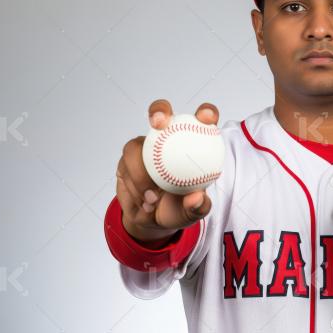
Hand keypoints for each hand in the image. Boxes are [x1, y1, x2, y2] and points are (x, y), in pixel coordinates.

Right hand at [116, 99, 219, 246]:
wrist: (153, 221)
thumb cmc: (179, 208)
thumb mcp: (192, 213)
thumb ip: (198, 206)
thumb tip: (197, 198)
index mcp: (192, 143)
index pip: (202, 119)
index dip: (206, 112)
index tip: (207, 119)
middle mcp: (166, 139)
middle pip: (161, 112)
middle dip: (159, 111)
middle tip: (158, 124)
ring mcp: (144, 147)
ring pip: (135, 148)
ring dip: (141, 174)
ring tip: (152, 199)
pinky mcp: (126, 159)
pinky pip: (125, 167)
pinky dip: (134, 187)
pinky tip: (143, 203)